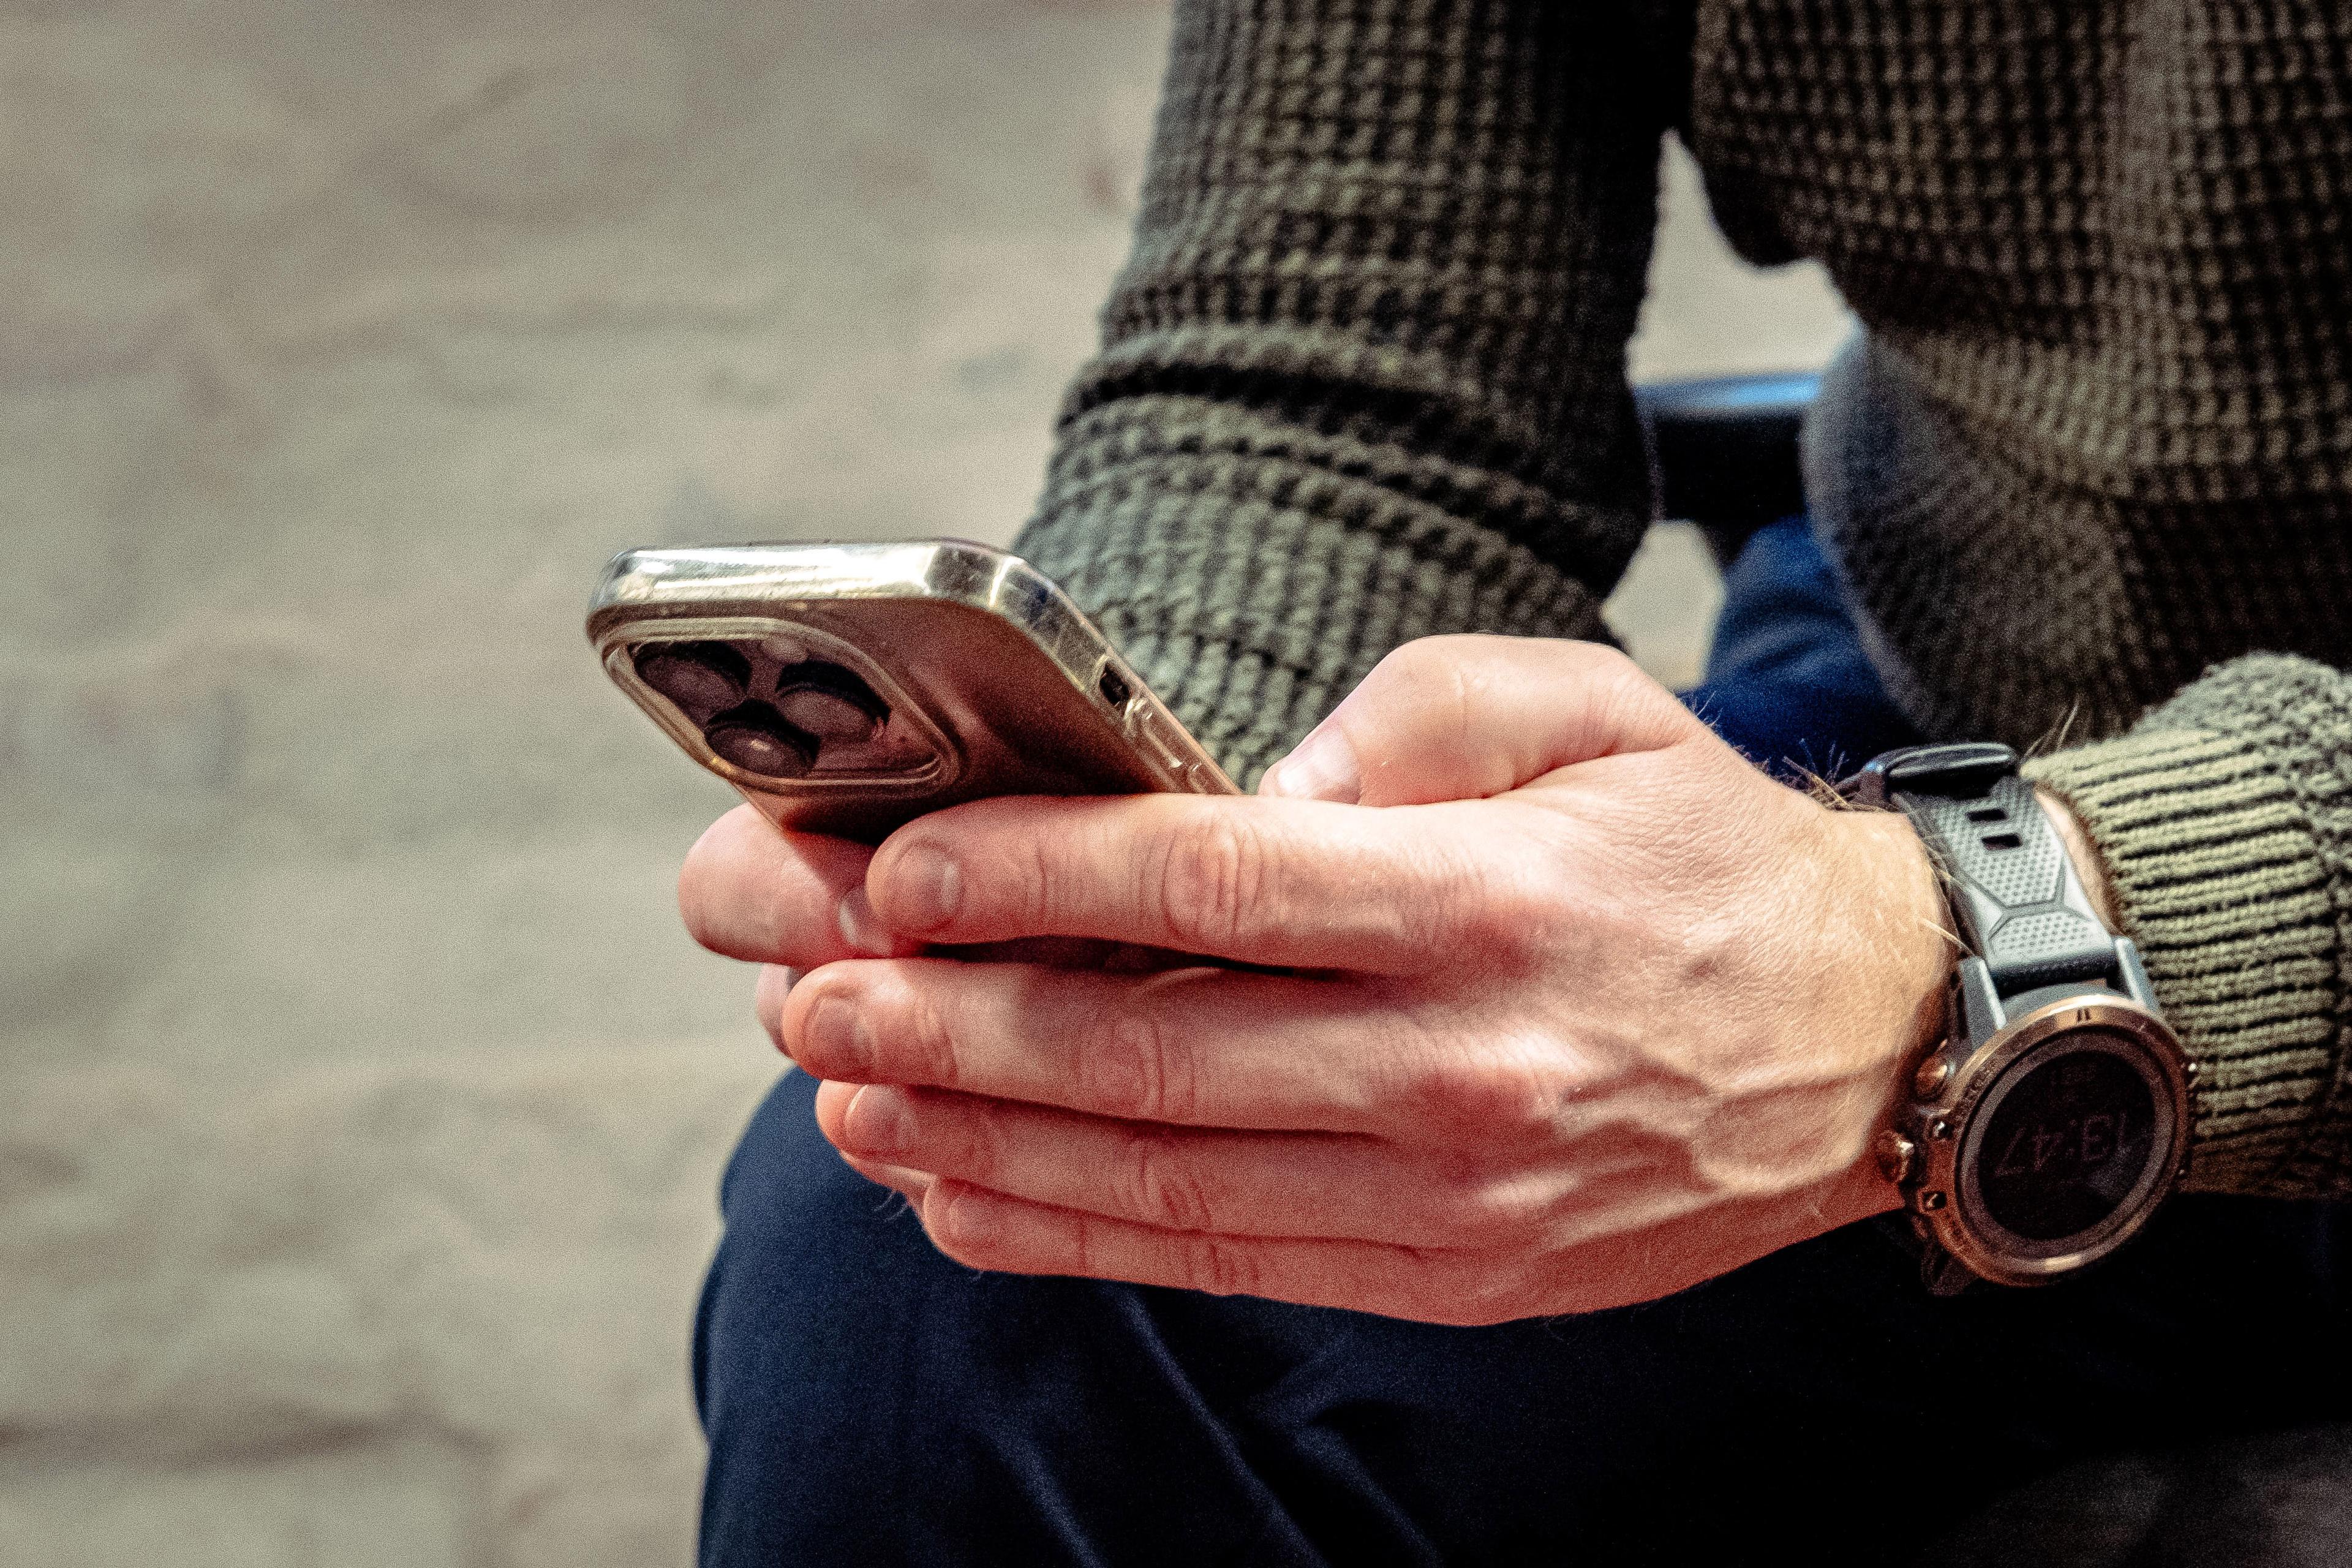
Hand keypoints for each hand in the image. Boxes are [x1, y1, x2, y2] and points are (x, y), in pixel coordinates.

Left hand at [690, 636, 1952, 1321]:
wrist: (1872, 1043)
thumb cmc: (1702, 854)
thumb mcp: (1587, 706)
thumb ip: (1407, 718)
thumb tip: (1246, 790)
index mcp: (1479, 900)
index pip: (1203, 879)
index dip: (1029, 874)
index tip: (899, 869)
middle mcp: (1456, 1064)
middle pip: (1146, 1048)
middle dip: (950, 1026)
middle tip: (813, 999)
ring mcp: (1449, 1195)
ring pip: (1158, 1180)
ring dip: (977, 1144)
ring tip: (844, 1103)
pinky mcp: (1450, 1276)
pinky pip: (1225, 1264)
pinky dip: (1074, 1238)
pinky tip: (962, 1201)